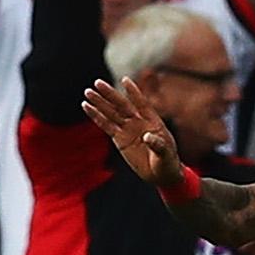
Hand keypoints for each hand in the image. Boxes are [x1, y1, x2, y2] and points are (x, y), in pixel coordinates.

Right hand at [82, 75, 186, 190]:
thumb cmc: (167, 162)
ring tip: (88, 92)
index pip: (142, 104)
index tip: (125, 79)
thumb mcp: (165, 155)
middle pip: (122, 105)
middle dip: (110, 94)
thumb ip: (158, 145)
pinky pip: (106, 126)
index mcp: (153, 121)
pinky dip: (96, 116)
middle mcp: (139, 122)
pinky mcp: (119, 139)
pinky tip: (87, 107)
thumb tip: (147, 137)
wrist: (161, 175)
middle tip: (97, 83)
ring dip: (100, 103)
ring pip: (111, 113)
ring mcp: (128, 129)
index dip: (133, 92)